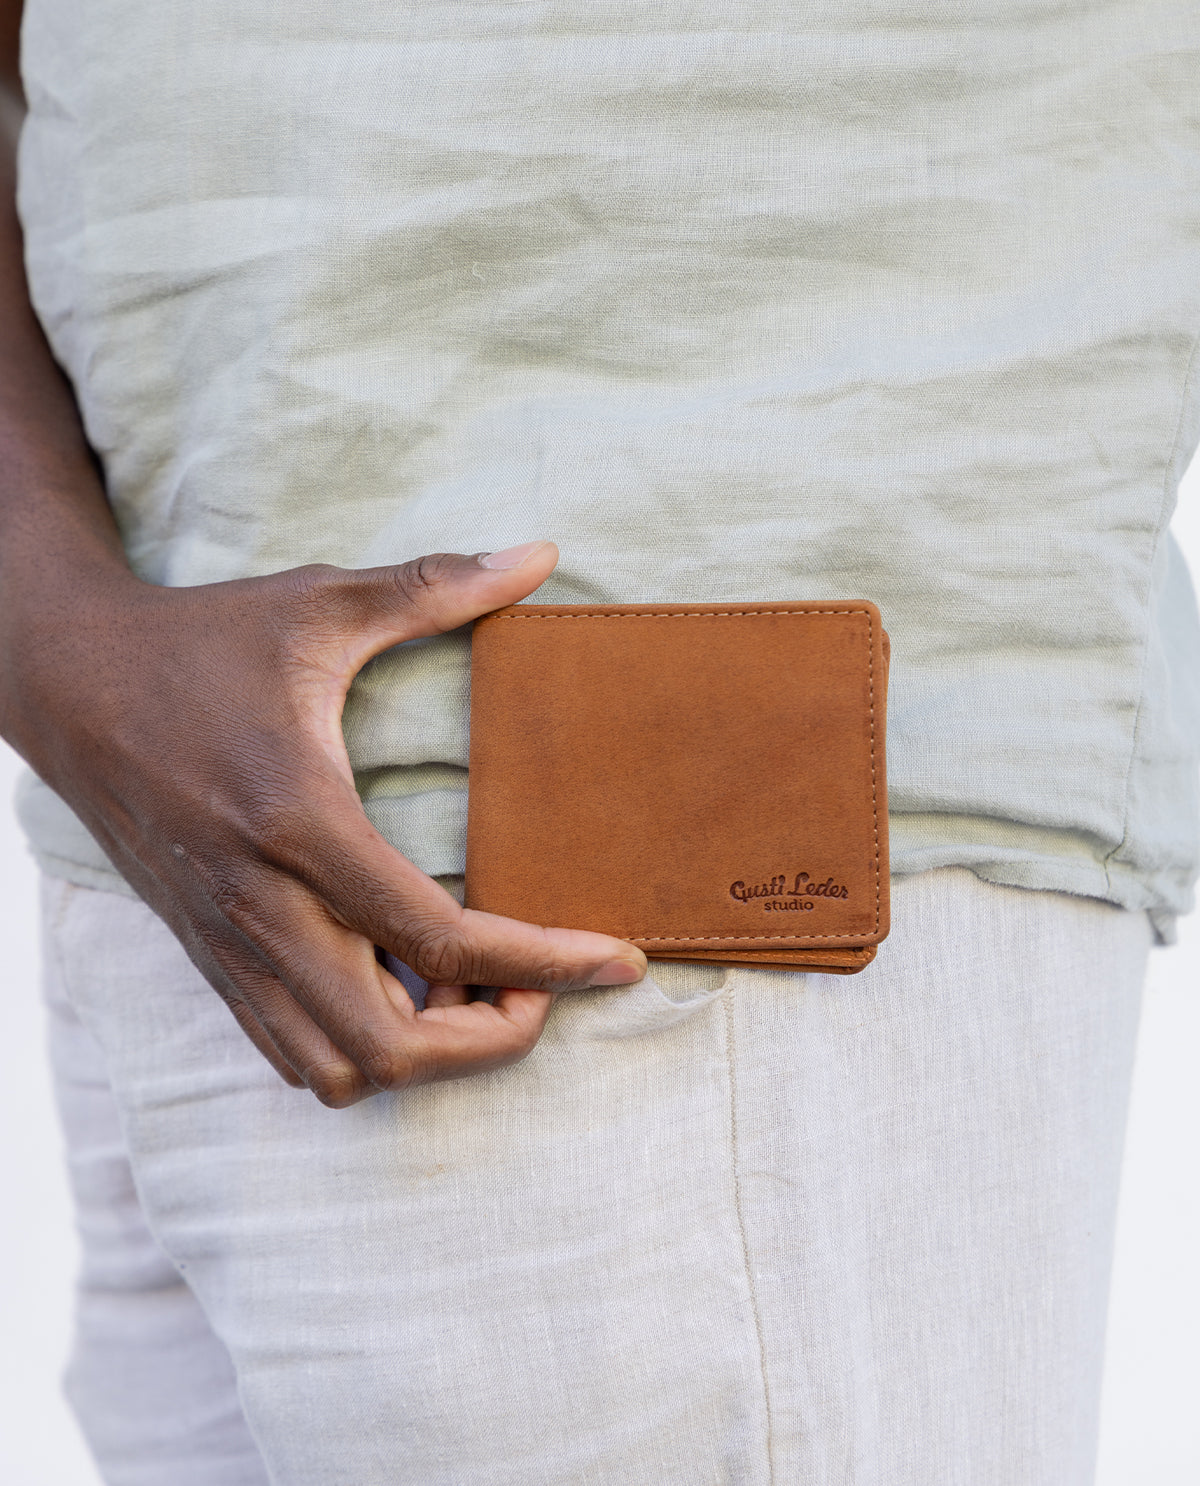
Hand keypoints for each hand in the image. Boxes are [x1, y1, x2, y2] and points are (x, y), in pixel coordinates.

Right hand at [7, 540, 646, 1104]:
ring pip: (336, 1069)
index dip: (545, 962)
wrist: (67, 684)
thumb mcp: (319, 603)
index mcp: (300, 820)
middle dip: (489, 1037)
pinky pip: (292, 1051)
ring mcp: (229, 944)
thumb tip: (540, 554)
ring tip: (468, 983)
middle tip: (538, 985)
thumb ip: (435, 585)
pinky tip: (398, 980)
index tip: (617, 959)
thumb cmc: (198, 643)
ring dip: (423, 1051)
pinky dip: (364, 1047)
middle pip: (390, 1046)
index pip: (439, 937)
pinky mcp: (209, 957)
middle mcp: (261, 904)